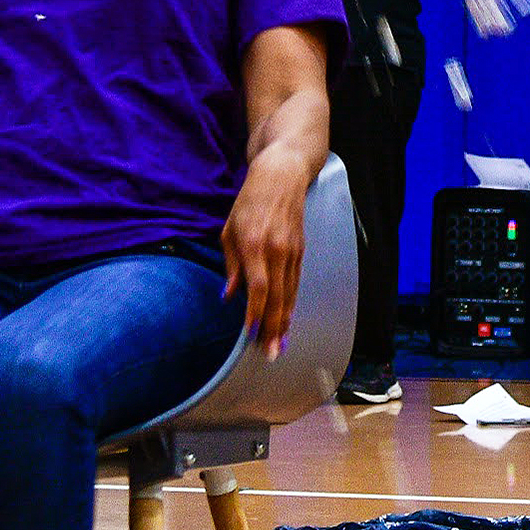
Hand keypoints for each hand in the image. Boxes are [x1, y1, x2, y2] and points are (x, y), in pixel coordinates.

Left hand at [218, 164, 309, 349]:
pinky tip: (286, 321)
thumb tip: (230, 296)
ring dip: (283, 322)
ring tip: (278, 346)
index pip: (257, 287)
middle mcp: (276, 250)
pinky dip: (290, 305)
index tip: (250, 333)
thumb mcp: (229, 230)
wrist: (282, 177)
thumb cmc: (250, 202)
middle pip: (277, 297)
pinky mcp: (300, 252)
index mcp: (254, 244)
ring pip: (289, 294)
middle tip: (269, 353)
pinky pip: (295, 284)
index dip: (255, 313)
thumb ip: (231, 265)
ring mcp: (292, 252)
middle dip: (273, 328)